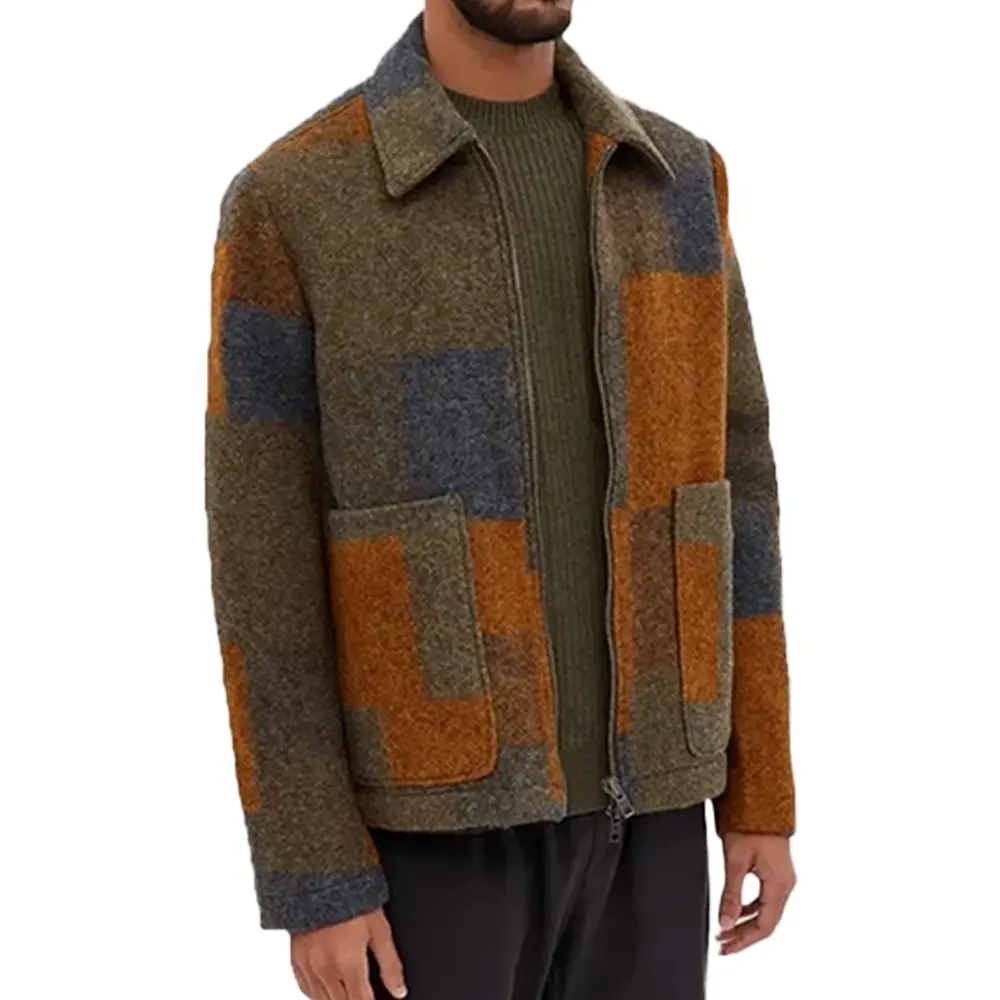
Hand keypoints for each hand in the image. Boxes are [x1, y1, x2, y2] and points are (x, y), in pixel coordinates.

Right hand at [290, 907, 406, 998]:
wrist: (319, 877)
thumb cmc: (352, 898)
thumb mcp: (379, 928)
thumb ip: (390, 963)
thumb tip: (399, 990)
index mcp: (348, 964)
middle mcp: (326, 970)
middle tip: (362, 993)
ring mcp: (308, 967)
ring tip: (348, 993)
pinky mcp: (295, 959)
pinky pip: (305, 989)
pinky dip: (318, 994)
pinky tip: (327, 989)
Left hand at [716, 832, 795, 954]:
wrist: (762, 800)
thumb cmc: (751, 825)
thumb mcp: (736, 861)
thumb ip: (731, 895)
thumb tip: (725, 923)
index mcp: (779, 886)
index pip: (764, 926)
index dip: (744, 941)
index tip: (725, 948)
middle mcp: (785, 885)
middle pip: (766, 922)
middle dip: (743, 935)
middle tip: (722, 944)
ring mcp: (782, 878)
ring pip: (765, 911)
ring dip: (745, 922)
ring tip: (724, 930)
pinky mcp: (776, 871)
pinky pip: (765, 898)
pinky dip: (750, 908)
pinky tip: (736, 911)